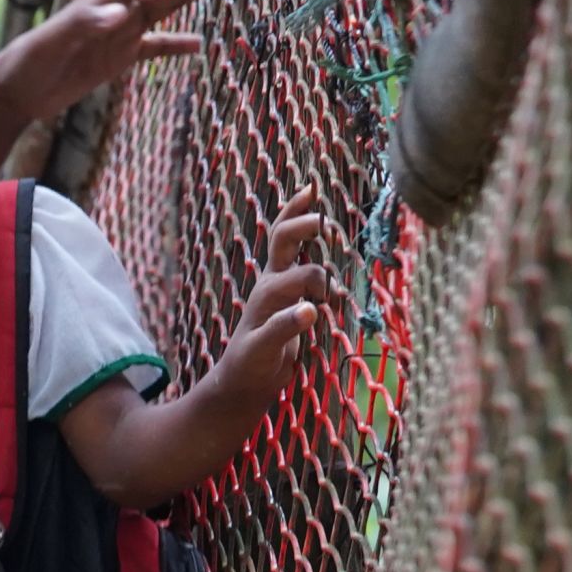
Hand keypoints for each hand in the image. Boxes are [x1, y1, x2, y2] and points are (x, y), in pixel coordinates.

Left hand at [0, 0, 210, 120]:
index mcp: (102, 1)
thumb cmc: (30, 61)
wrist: (15, 92)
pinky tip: (198, 44)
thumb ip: (88, 23)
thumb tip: (124, 11)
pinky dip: (175, 46)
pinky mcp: (116, 58)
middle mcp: (114, 13)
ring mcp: (117, 35)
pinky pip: (153, 48)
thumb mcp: (56, 41)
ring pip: (159, 12)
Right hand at [207, 190, 342, 413]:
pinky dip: (292, 318)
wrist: (241, 385)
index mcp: (276, 278)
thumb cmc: (274, 341)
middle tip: (321, 221)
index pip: (282, 234)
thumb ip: (307, 275)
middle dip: (299, 228)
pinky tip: (309, 311)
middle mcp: (266, 289)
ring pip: (283, 284)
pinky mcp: (257, 346)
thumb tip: (330, 246)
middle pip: (278, 246)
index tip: (311, 187)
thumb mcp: (292, 302)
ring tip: (324, 296)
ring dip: (310, 280)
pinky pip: (277, 327)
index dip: (295, 210)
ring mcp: (259, 316)